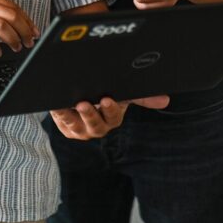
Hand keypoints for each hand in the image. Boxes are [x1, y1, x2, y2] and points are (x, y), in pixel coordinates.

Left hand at [49, 95, 169, 139]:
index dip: (110, 109)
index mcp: (112, 118)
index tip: (107, 99)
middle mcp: (97, 127)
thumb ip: (142, 97)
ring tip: (70, 104)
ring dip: (73, 115)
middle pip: (95, 124)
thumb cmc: (105, 94)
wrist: (82, 97)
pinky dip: (59, 113)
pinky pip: (61, 121)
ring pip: (77, 125)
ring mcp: (80, 129)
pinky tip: (56, 104)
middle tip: (84, 103)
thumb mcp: (122, 94)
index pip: (113, 116)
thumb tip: (166, 100)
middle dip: (91, 115)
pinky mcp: (65, 127)